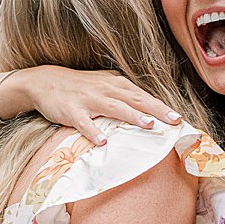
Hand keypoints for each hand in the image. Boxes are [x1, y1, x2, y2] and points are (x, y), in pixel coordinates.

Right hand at [1, 66, 181, 144]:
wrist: (44, 81)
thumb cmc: (80, 87)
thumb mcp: (105, 86)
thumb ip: (125, 97)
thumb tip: (150, 112)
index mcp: (116, 84)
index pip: (144, 96)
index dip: (162, 107)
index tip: (180, 119)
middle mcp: (106, 89)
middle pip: (135, 99)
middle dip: (157, 110)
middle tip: (175, 121)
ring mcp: (88, 100)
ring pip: (114, 107)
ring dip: (132, 116)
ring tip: (149, 125)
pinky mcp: (71, 111)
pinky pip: (84, 123)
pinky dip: (93, 132)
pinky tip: (103, 142)